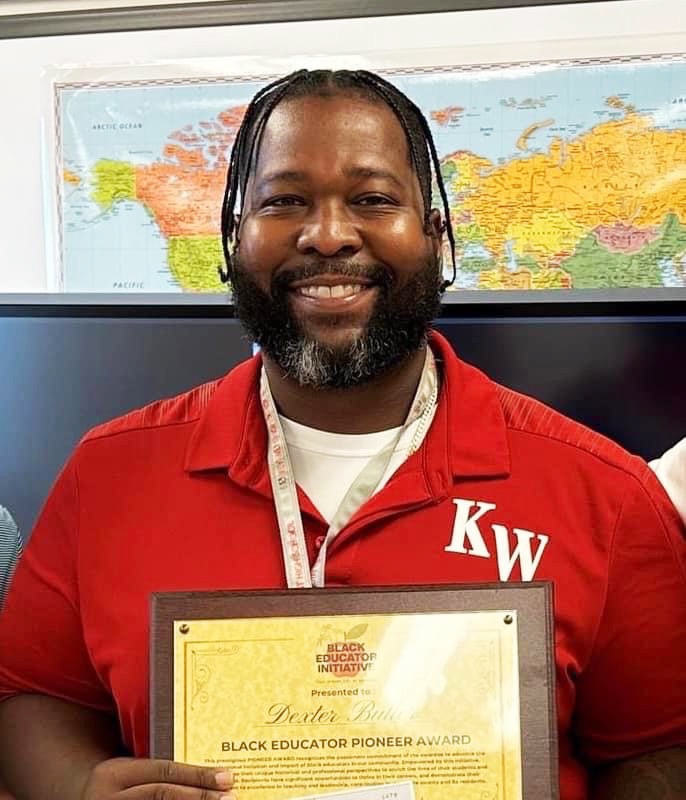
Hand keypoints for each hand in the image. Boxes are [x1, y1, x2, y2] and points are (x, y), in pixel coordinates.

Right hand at [81, 757, 235, 799]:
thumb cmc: (118, 786)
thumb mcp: (130, 773)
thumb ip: (159, 772)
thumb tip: (209, 774)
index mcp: (115, 773)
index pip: (163, 771)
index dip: (197, 775)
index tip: (227, 777)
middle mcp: (109, 799)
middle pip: (161, 796)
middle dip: (199, 797)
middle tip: (230, 797)